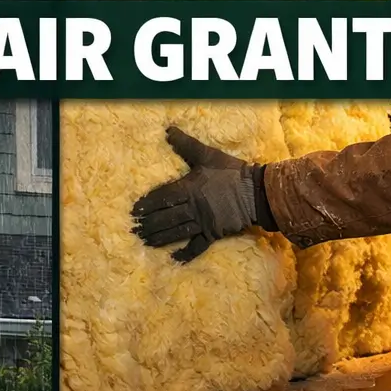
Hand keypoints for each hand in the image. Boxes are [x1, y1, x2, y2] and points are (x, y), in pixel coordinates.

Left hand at [131, 126, 275, 261]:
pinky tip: (173, 259)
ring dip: (160, 238)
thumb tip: (168, 130)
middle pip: (166, 217)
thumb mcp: (207, 155)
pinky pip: (197, 246)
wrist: (256, 192)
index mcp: (189, 189)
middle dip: (149, 224)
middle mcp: (193, 208)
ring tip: (145, 242)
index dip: (147, 204)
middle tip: (134, 229)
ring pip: (177, 232)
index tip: (134, 211)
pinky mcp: (213, 234)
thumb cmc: (231, 172)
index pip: (163, 197)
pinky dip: (185, 254)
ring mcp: (203, 223)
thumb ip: (186, 144)